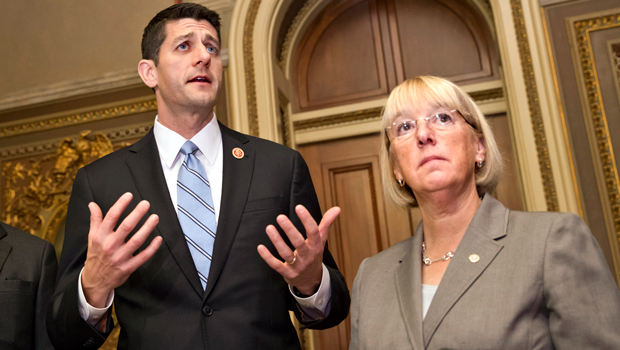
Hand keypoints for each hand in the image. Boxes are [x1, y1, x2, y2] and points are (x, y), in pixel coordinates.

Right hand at [81, 193, 161, 307]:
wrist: (94, 281)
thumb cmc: (95, 255)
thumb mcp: (92, 237)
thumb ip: (95, 220)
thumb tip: (92, 204)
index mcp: (100, 237)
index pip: (111, 217)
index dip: (121, 205)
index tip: (129, 195)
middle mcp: (110, 246)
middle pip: (126, 227)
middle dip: (137, 214)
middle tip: (146, 204)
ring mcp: (120, 257)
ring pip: (137, 240)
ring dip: (147, 228)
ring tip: (155, 217)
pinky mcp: (128, 267)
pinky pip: (143, 256)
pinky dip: (152, 248)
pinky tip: (159, 238)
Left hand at [257, 205, 339, 295]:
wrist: (312, 281)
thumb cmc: (314, 255)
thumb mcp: (321, 240)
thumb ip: (326, 223)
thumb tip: (337, 208)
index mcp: (316, 246)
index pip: (313, 232)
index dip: (307, 219)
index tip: (299, 207)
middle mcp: (307, 256)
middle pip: (299, 243)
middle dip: (289, 230)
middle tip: (280, 217)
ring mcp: (297, 265)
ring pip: (286, 254)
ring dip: (277, 241)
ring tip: (269, 228)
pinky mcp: (287, 273)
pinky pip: (277, 265)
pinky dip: (268, 257)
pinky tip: (260, 247)